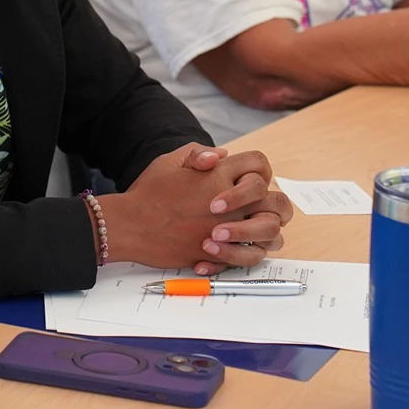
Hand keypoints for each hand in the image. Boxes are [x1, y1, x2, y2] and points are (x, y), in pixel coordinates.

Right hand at [103, 145, 289, 273]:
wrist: (131, 226)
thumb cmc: (148, 193)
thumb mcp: (169, 161)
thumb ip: (198, 153)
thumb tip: (222, 155)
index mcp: (219, 173)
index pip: (258, 163)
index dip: (257, 170)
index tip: (246, 180)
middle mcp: (229, 200)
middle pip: (277, 200)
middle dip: (273, 203)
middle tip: (258, 209)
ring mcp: (227, 228)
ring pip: (271, 232)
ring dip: (266, 231)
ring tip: (251, 231)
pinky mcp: (220, 252)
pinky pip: (251, 256)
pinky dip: (247, 254)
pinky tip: (232, 248)